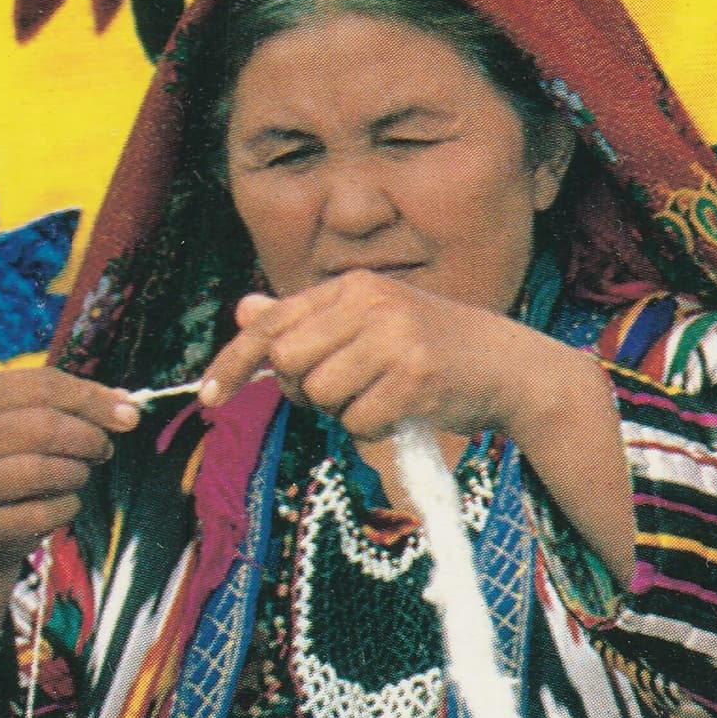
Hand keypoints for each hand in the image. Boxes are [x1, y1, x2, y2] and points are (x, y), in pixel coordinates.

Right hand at [0, 367, 141, 587]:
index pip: (45, 385)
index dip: (93, 400)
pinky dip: (67, 507)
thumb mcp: (34, 419)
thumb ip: (77, 405)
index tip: (129, 416)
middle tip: (104, 450)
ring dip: (78, 474)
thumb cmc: (14, 457)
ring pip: (45, 471)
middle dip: (89, 439)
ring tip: (78, 474)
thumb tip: (127, 406)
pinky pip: (45, 513)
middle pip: (46, 427)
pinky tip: (62, 502)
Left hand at [198, 274, 537, 444]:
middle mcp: (372, 303)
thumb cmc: (431, 351)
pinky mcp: (416, 379)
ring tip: (383, 398)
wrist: (507, 368)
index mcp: (354, 287)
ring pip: (323, 396)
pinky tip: (403, 413)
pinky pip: (359, 423)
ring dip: (345, 413)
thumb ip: (308, 321)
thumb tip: (245, 311)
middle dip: (304, 390)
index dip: (233, 362)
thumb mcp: (369, 324)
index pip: (273, 324)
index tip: (208, 396)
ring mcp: (395, 340)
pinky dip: (374, 430)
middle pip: (290, 363)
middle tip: (341, 392)